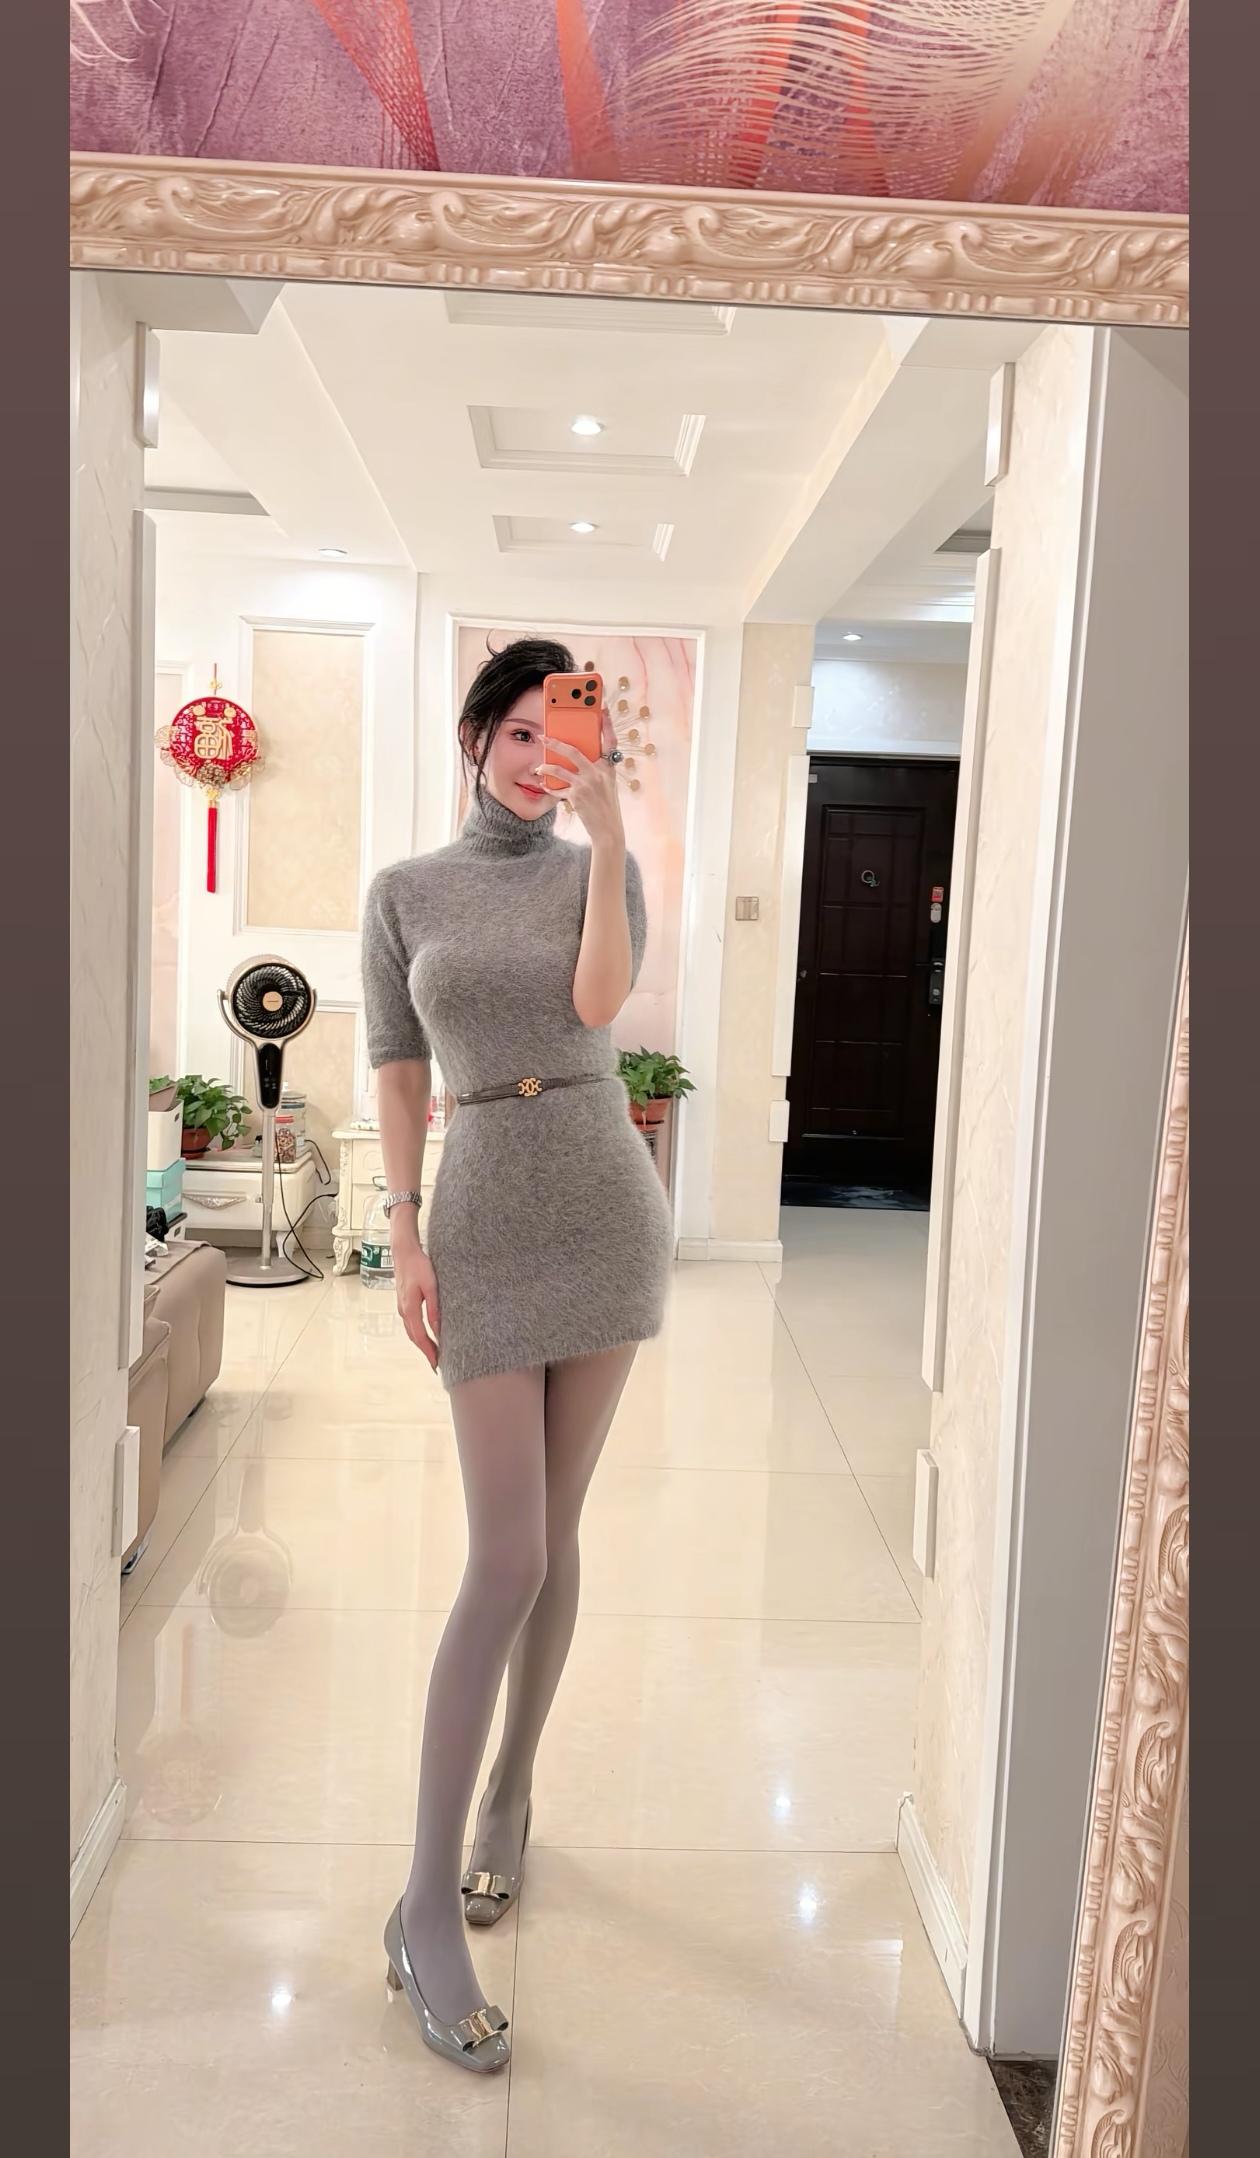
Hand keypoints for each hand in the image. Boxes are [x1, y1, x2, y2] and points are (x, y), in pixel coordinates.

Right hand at [394, 1238, 440, 1369]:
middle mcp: (403, 1310)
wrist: (404, 1251)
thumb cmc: (419, 1265)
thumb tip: (437, 1329)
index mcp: (410, 1308)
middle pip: (414, 1337)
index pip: (420, 1337)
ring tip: (433, 1352)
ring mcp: (402, 1306)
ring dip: (421, 1343)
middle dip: (425, 1351)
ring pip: (411, 1331)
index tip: (436, 1364)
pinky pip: (411, 1323)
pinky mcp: (404, 1302)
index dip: (428, 1352)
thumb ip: (434, 1309)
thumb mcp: (431, 1287)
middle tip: (437, 1364)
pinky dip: (418, 1333)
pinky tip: (426, 1334)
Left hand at [534, 708, 625, 851]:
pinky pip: (558, 788)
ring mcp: (587, 785)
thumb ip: (596, 768)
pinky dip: (549, 787)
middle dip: (555, 742)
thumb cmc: (606, 804)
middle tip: (542, 736)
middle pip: (573, 751)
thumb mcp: (607, 783)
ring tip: (538, 766)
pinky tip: (544, 784)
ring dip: (545, 766)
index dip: (607, 724)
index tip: (602, 709)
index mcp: (608, 767)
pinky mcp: (577, 797)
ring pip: (560, 769)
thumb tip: (578, 755)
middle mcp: (599, 773)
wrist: (608, 829)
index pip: (610, 740)